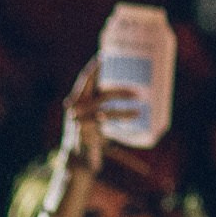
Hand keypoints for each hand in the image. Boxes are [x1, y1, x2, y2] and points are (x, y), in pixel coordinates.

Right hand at [58, 58, 141, 174]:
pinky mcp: (84, 128)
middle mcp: (75, 107)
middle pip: (96, 88)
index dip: (94, 67)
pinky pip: (106, 116)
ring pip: (104, 102)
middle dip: (116, 85)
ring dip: (123, 98)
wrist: (78, 161)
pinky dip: (123, 114)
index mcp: (77, 101)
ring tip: (140, 99)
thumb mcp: (96, 119)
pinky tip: (135, 115)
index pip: (84, 79)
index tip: (104, 55)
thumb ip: (104, 106)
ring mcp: (78, 117)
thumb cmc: (91, 137)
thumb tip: (130, 91)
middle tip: (138, 88)